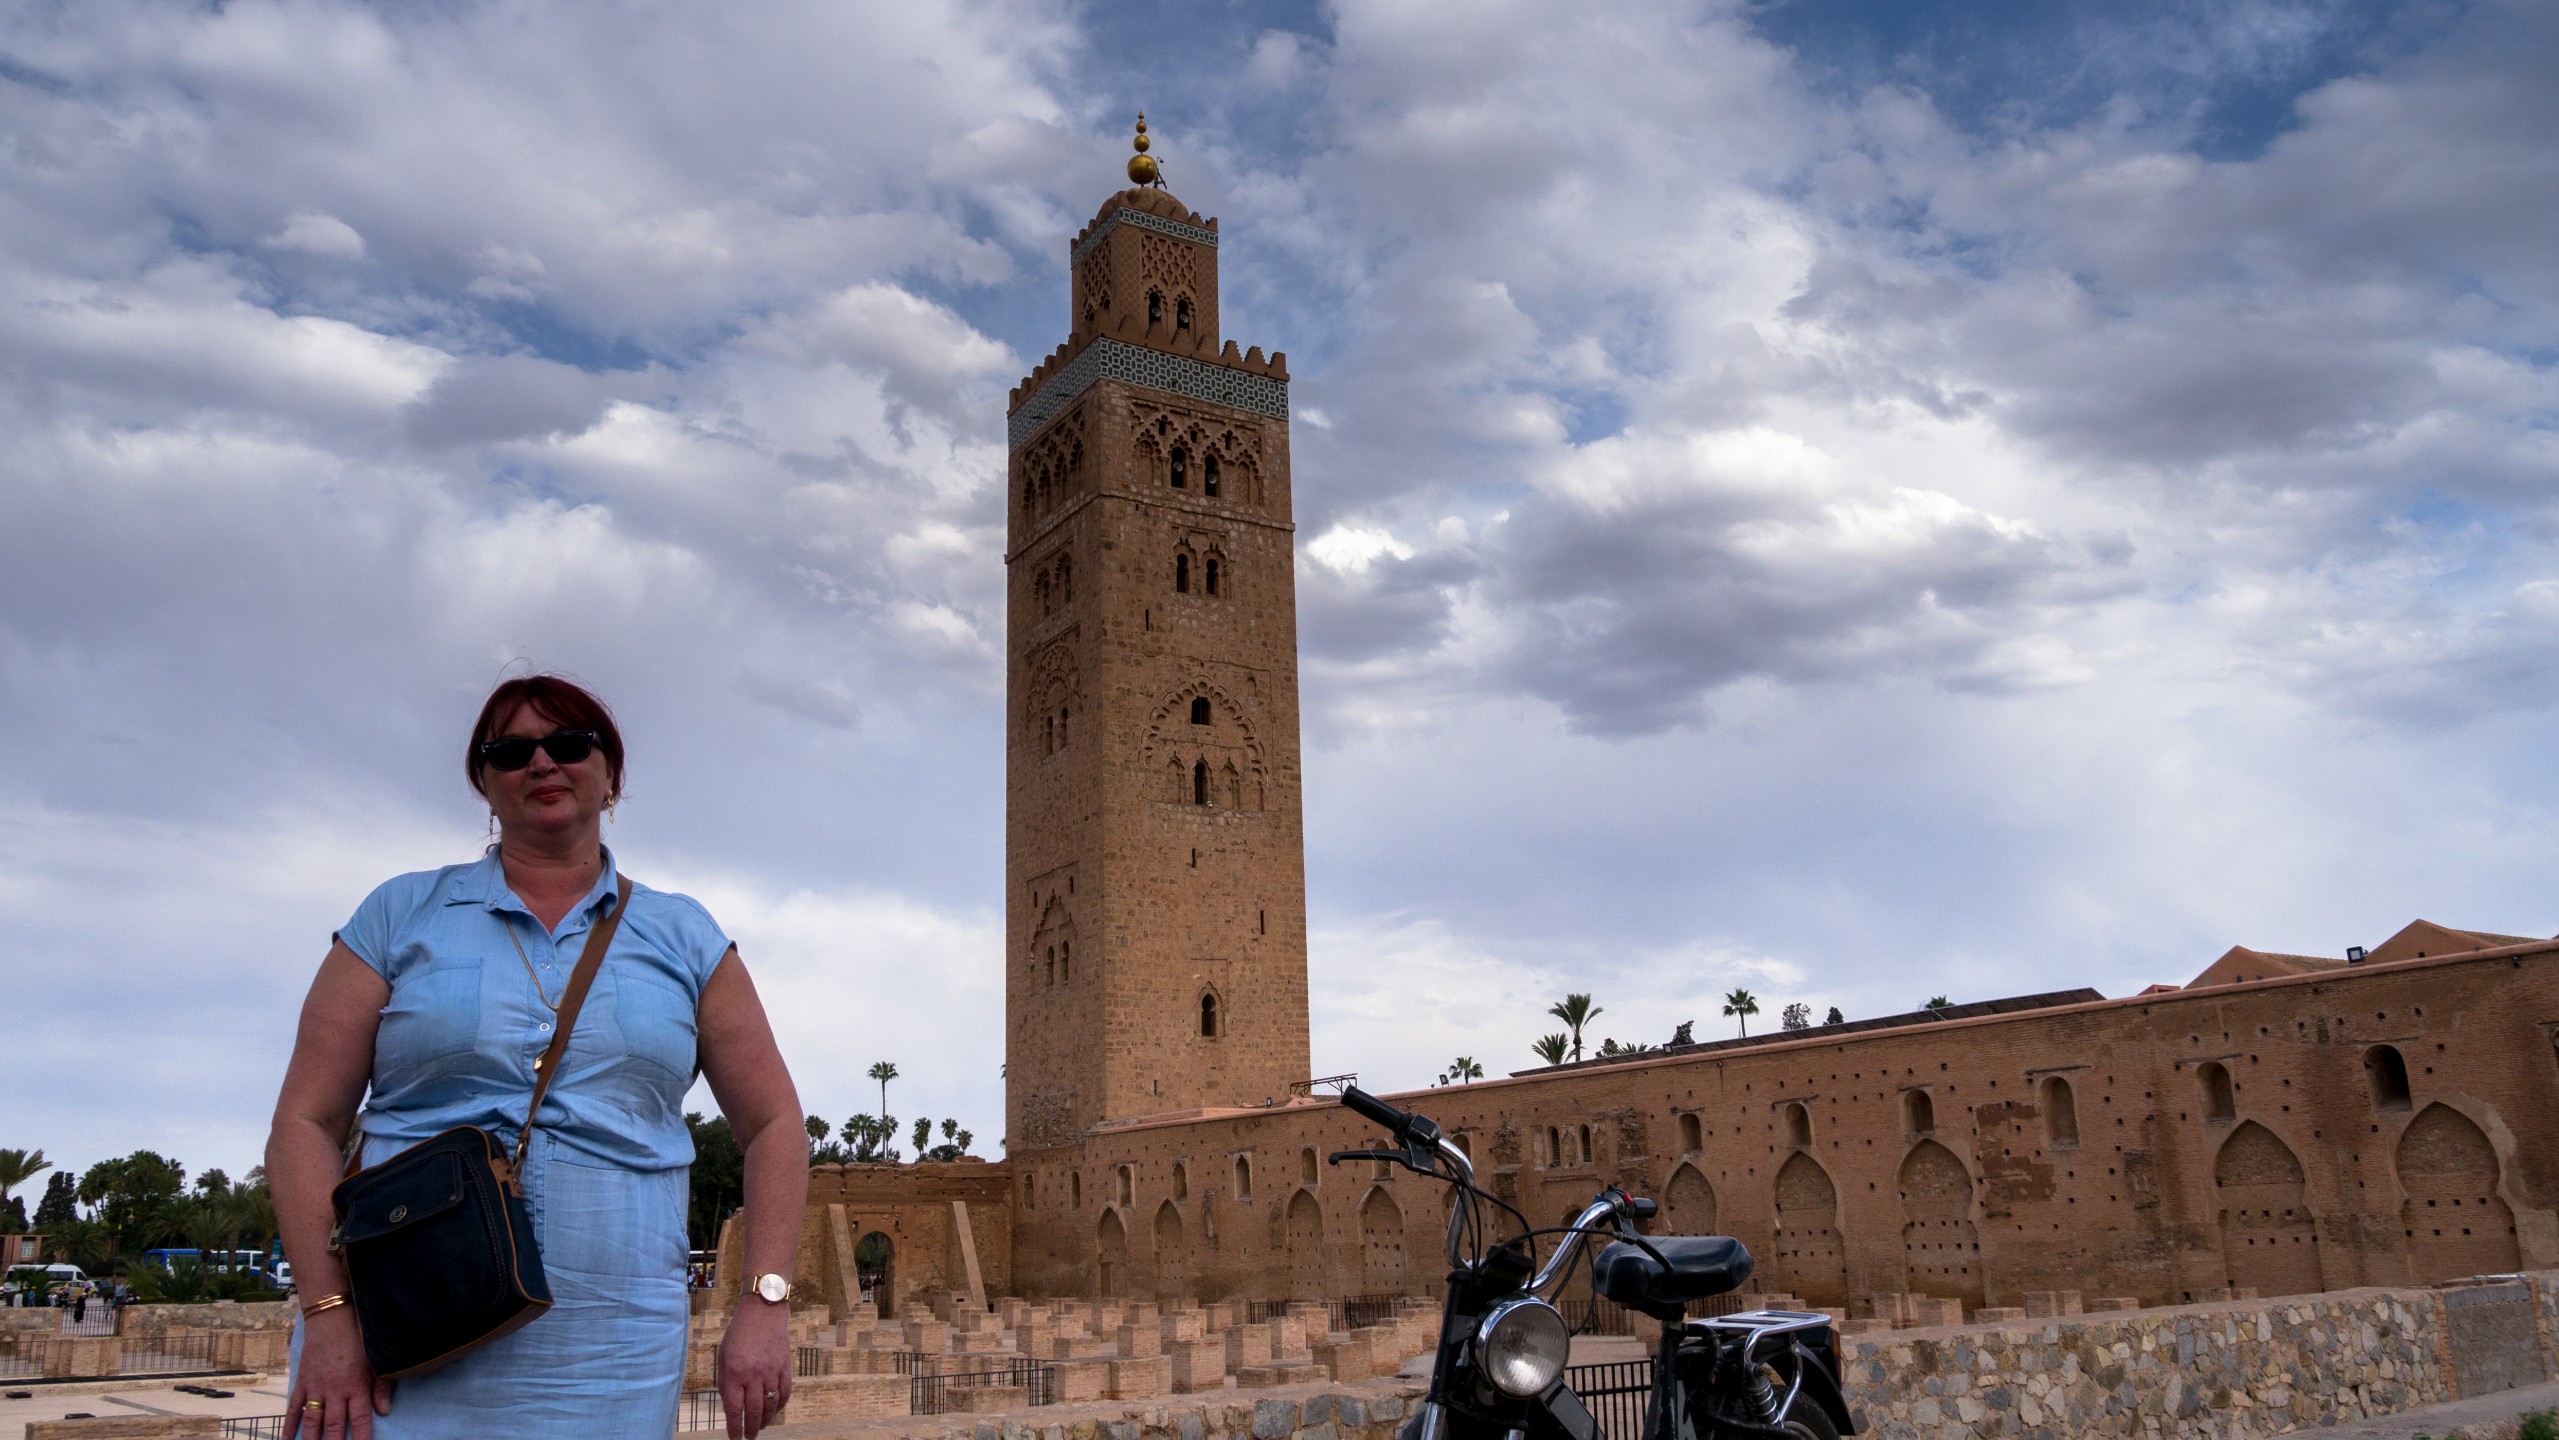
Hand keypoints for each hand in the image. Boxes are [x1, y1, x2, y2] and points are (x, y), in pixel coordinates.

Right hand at [288, 1307, 392, 1439]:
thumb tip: (384, 1411)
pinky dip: (289, 1424)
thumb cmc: (359, 1339)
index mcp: (356, 1386)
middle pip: (333, 1426)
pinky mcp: (302, 1382)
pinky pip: (294, 1408)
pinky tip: (288, 1439)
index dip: (360, 1438)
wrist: (332, 1318)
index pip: (359, 1419)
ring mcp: (316, 1387)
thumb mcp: (376, 1361)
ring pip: (312, 1421)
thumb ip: (381, 1387)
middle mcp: (335, 1390)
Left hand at [717, 1299, 792, 1438]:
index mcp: (734, 1373)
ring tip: (760, 1426)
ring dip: (765, 1420)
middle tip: (749, 1437)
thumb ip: (726, 1382)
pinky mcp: (785, 1367)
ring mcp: (772, 1371)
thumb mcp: (723, 1356)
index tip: (734, 1439)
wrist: (763, 1311)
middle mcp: (754, 1374)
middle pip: (754, 1411)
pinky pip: (785, 1392)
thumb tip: (731, 1406)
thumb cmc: (738, 1334)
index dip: (734, 1428)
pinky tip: (774, 1410)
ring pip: (770, 1405)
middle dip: (751, 1428)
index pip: (734, 1409)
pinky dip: (780, 1405)